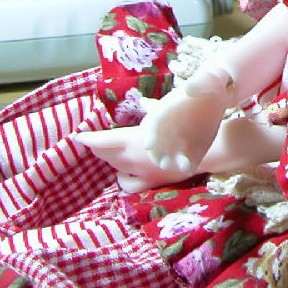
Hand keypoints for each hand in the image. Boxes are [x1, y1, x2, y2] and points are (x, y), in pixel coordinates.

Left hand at [75, 98, 201, 193]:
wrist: (208, 150)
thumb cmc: (187, 124)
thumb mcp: (166, 112)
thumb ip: (152, 110)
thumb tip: (143, 103)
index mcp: (132, 140)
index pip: (102, 141)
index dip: (89, 139)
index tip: (79, 137)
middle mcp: (132, 158)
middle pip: (106, 155)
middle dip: (98, 148)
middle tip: (94, 142)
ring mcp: (141, 173)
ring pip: (115, 168)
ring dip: (110, 160)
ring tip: (109, 153)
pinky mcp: (151, 182)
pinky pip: (128, 184)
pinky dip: (123, 177)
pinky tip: (124, 173)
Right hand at [138, 85, 228, 173]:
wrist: (222, 95)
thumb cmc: (211, 83)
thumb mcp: (208, 79)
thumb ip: (199, 83)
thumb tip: (190, 88)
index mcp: (168, 108)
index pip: (152, 122)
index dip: (149, 134)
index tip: (149, 144)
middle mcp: (170, 126)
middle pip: (157, 143)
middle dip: (157, 154)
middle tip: (161, 163)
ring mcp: (181, 138)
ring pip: (170, 153)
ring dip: (169, 161)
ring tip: (171, 166)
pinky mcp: (195, 148)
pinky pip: (189, 158)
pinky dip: (187, 164)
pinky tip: (189, 167)